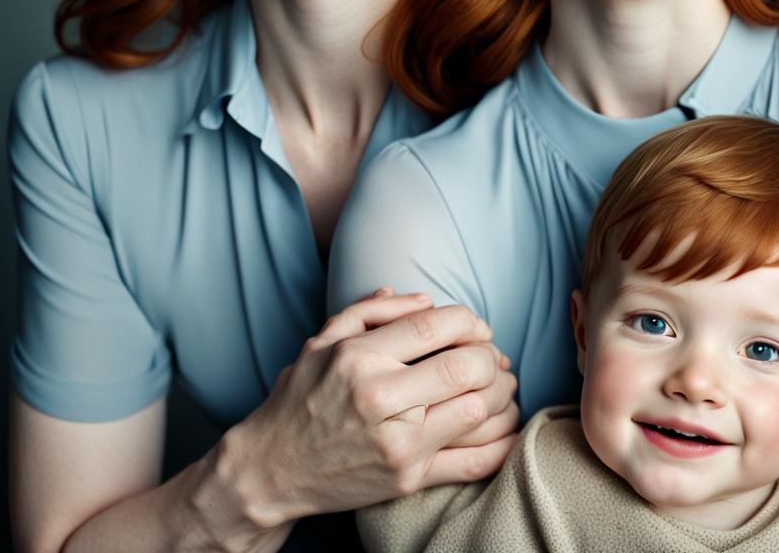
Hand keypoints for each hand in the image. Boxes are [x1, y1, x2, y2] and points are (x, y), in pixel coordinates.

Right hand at [217, 290, 517, 526]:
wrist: (272, 470)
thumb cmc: (302, 396)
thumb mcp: (324, 339)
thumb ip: (374, 310)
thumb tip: (425, 299)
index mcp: (361, 358)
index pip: (435, 327)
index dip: (469, 321)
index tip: (475, 326)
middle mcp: (381, 399)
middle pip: (466, 367)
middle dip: (490, 355)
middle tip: (491, 354)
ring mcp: (398, 444)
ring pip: (479, 410)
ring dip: (501, 391)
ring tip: (501, 382)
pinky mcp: (409, 479)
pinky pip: (474, 462)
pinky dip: (503, 440)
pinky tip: (507, 423)